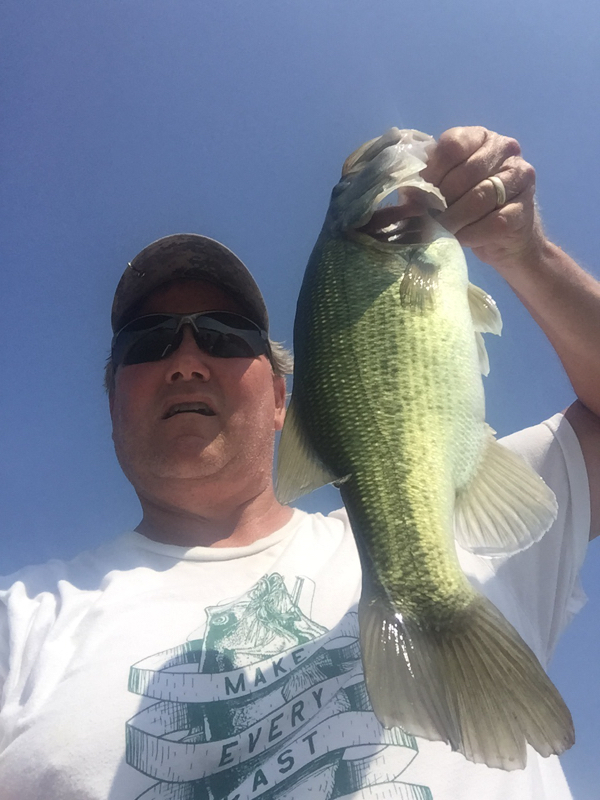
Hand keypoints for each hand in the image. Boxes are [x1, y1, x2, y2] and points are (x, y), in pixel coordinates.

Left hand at [420, 126, 545, 270]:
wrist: (504, 237)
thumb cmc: (465, 206)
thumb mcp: (442, 188)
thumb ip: (424, 184)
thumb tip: (406, 195)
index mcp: (479, 137)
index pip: (452, 145)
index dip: (432, 171)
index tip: (418, 194)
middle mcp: (505, 149)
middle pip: (466, 172)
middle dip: (442, 200)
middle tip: (428, 217)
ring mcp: (520, 177)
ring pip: (480, 197)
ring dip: (454, 218)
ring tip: (440, 229)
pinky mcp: (525, 208)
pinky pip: (494, 222)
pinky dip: (472, 233)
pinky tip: (461, 238)